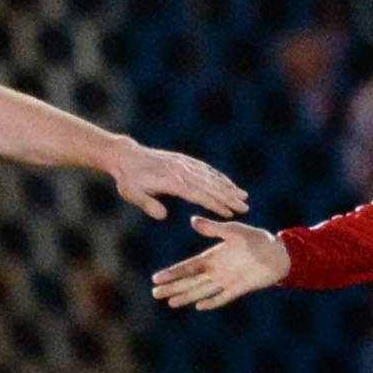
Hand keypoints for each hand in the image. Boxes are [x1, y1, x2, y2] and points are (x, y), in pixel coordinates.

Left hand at [109, 143, 247, 221]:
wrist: (127, 157)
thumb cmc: (129, 180)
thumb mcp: (133, 194)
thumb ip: (149, 204)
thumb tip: (164, 216)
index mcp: (171, 181)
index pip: (198, 194)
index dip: (214, 204)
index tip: (228, 213)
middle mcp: (181, 171)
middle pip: (210, 185)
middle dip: (229, 197)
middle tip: (244, 208)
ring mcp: (184, 164)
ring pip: (211, 176)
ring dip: (228, 186)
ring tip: (243, 196)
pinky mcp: (184, 161)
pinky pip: (205, 169)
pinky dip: (219, 176)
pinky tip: (228, 183)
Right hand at [150, 215, 290, 310]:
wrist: (279, 253)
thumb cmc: (257, 239)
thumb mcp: (234, 231)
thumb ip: (213, 229)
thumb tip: (193, 221)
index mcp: (213, 256)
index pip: (188, 267)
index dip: (172, 272)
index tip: (156, 278)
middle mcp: (216, 270)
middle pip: (190, 282)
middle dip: (173, 287)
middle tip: (155, 294)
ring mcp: (226, 281)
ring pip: (201, 291)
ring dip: (186, 296)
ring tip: (170, 303)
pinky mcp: (239, 289)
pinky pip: (222, 298)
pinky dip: (211, 302)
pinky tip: (198, 307)